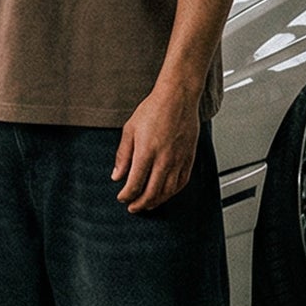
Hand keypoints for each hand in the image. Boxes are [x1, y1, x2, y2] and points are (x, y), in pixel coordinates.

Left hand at [112, 83, 199, 212]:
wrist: (178, 97)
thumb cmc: (154, 109)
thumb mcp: (130, 129)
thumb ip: (123, 155)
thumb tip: (117, 176)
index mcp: (146, 152)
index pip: (135, 184)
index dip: (126, 195)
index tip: (122, 197)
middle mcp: (164, 159)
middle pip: (151, 192)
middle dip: (140, 204)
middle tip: (133, 208)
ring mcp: (178, 160)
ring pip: (168, 191)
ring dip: (156, 201)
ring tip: (148, 204)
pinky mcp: (189, 158)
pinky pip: (181, 182)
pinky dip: (172, 192)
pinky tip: (165, 193)